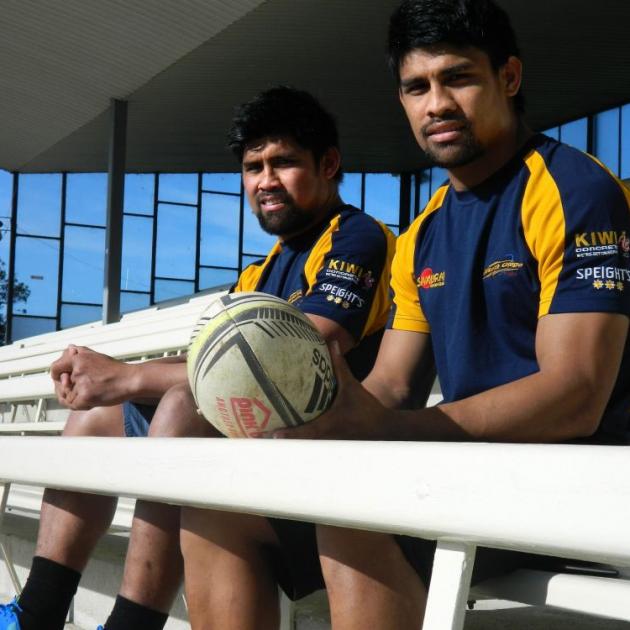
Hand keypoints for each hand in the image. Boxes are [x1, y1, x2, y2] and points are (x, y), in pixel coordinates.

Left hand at [50, 345, 136, 409]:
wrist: (131, 380)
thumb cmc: (116, 370)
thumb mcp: (97, 356)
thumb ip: (81, 352)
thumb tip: (69, 347)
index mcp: (79, 358)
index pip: (55, 368)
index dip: (56, 376)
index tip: (62, 380)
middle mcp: (78, 369)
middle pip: (61, 385)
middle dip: (67, 390)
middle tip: (79, 391)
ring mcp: (81, 383)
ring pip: (68, 397)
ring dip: (77, 399)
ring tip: (90, 395)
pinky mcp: (86, 396)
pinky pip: (75, 405)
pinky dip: (83, 405)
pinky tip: (93, 401)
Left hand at [270, 342, 392, 439]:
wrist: (384, 428)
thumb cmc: (367, 407)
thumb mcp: (352, 385)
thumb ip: (340, 366)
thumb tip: (332, 343)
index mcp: (329, 425)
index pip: (306, 433)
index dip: (290, 435)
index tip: (272, 435)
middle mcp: (326, 437)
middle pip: (299, 445)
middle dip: (281, 442)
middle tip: (259, 438)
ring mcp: (327, 444)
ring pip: (304, 448)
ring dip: (286, 446)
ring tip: (264, 441)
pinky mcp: (330, 445)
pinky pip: (311, 445)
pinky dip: (298, 443)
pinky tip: (284, 438)